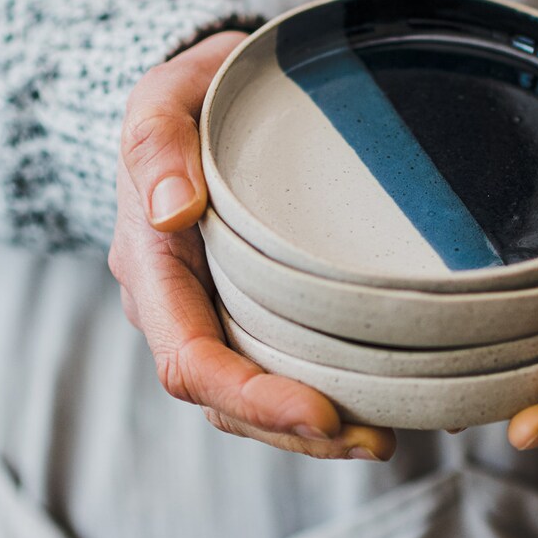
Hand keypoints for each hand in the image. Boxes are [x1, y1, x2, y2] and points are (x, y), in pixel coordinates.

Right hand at [108, 32, 394, 461]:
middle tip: (375, 442)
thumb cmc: (188, 96)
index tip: (321, 412)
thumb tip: (170, 210)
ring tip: (383, 439)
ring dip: (316, 432)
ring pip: (255, 400)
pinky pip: (282, 370)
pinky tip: (384, 403)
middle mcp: (180, 308)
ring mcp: (216, 314)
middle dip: (298, 433)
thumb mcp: (162, 97)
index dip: (254, 398)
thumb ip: (157, 145)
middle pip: (228, 401)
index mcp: (152, 269)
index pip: (190, 362)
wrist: (202, 96)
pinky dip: (327, 398)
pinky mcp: (254, 311)